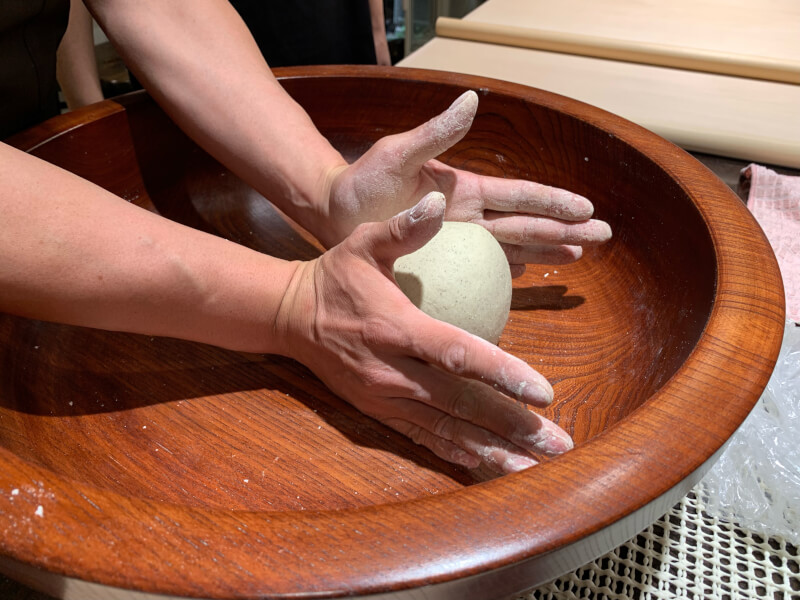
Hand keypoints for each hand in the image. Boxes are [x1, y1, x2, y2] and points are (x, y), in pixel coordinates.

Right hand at [275, 192, 572, 473]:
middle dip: (512, 427)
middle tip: (558, 446)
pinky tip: (486, 467)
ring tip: (533, 471)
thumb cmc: (334, 276)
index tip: (544, 392)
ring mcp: (384, 398)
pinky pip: (421, 438)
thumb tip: (440, 200)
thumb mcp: (363, 243)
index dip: (502, 374)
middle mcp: (392, 372)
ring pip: (445, 431)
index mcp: (396, 329)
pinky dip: (456, 454)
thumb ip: (404, 227)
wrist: (288, 317)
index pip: (457, 355)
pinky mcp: (376, 412)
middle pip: (460, 405)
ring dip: (492, 452)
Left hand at [323, 91, 611, 275]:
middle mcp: (468, 218)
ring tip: (580, 256)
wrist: (334, 213)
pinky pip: (483, 272)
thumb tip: (472, 101)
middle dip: (566, 230)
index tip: (587, 209)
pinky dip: (509, 274)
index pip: (519, 197)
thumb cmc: (363, 182)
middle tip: (604, 237)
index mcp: (465, 190)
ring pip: (513, 249)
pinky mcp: (443, 264)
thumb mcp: (398, 153)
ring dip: (547, 251)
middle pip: (527, 226)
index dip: (554, 203)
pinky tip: (529, 278)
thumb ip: (436, 134)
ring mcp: (458, 243)